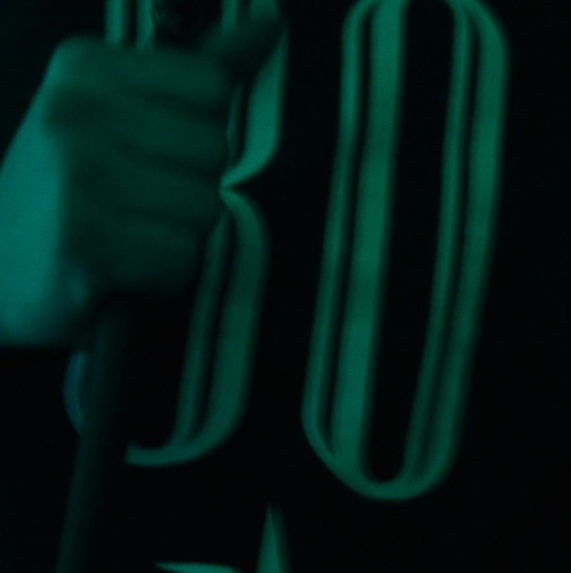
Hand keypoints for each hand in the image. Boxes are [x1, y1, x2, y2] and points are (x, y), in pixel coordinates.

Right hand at [0, 15, 283, 346]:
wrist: (2, 272)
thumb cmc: (77, 191)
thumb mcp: (127, 114)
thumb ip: (200, 72)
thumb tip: (268, 24)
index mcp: (86, 66)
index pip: (211, 87)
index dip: (198, 130)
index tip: (148, 150)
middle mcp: (73, 107)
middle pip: (214, 149)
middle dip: (191, 188)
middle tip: (135, 202)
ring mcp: (75, 170)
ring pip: (205, 207)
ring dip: (178, 234)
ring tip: (127, 232)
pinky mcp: (82, 236)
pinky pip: (181, 257)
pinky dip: (161, 274)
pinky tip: (119, 265)